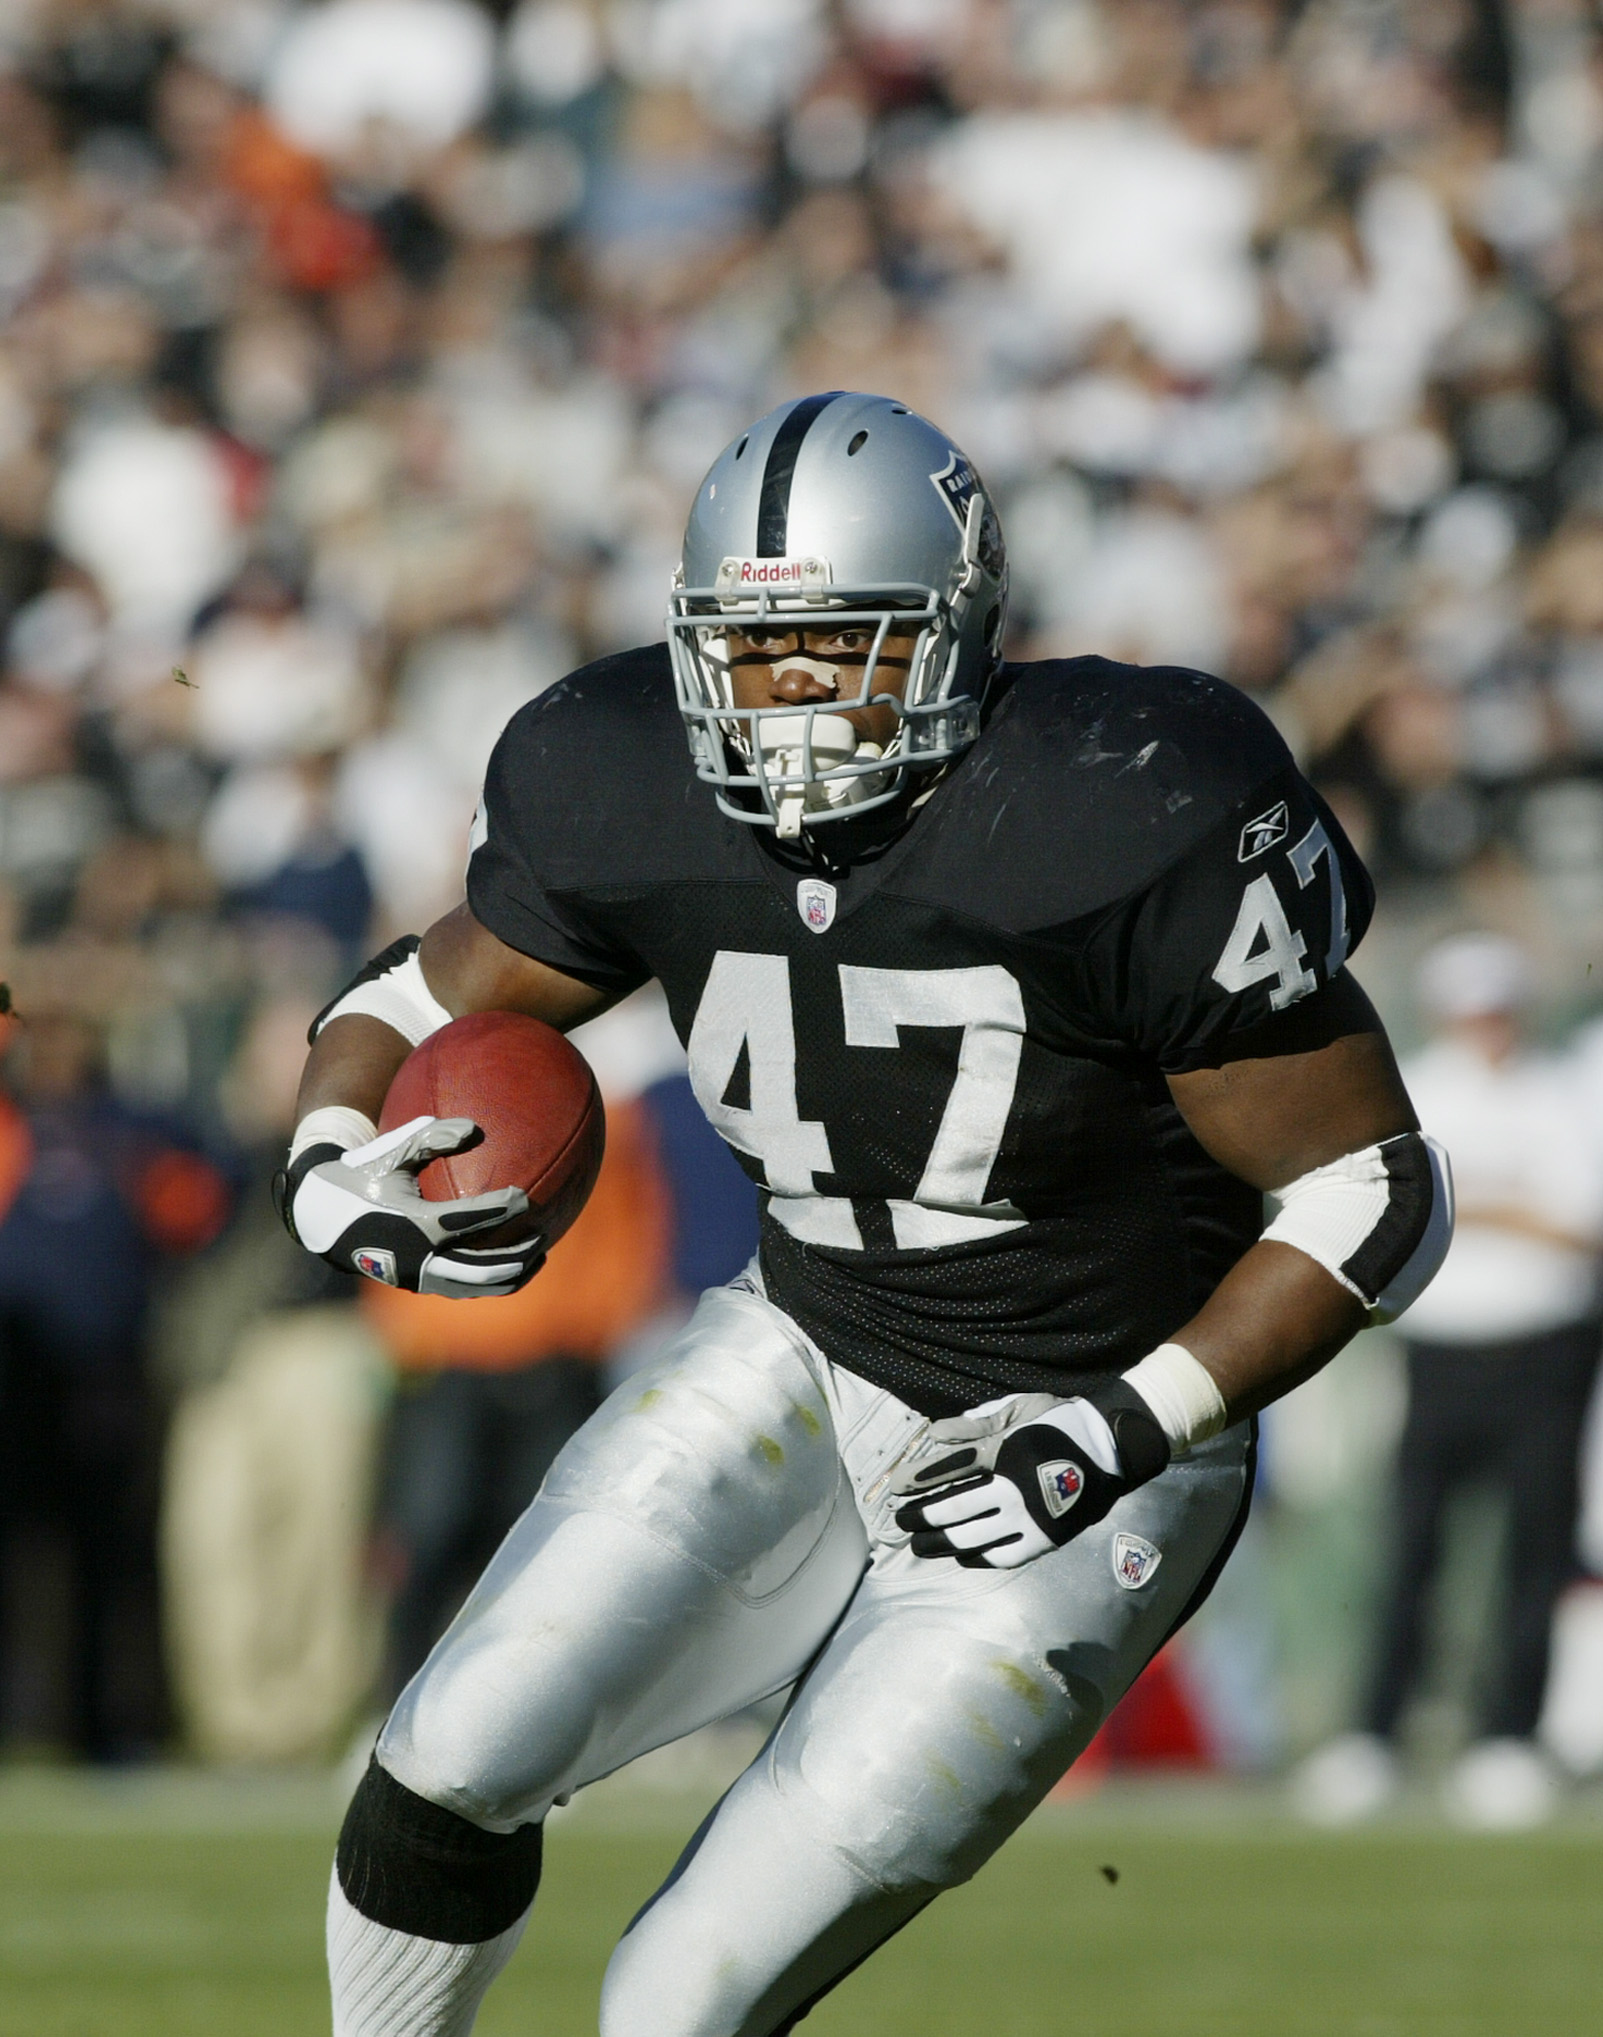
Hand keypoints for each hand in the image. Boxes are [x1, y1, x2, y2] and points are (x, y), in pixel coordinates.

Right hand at [273, 1116, 544, 1298]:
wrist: (322, 1217)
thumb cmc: (362, 1175)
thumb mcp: (390, 1151)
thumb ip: (430, 1136)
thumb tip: (474, 1129)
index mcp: (414, 1225)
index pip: (468, 1220)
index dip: (500, 1209)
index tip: (525, 1197)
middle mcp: (419, 1258)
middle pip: (481, 1267)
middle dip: (517, 1255)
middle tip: (542, 1236)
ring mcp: (419, 1276)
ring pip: (475, 1286)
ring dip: (510, 1276)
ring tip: (539, 1256)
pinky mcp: (418, 1283)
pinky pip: (462, 1287)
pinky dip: (491, 1280)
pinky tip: (513, 1263)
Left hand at [891, 1381, 1169, 1568]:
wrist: (1111, 1448)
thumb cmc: (1058, 1422)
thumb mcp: (1017, 1409)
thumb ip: (974, 1424)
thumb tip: (934, 1433)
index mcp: (1005, 1450)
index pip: (950, 1468)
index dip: (919, 1480)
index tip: (897, 1488)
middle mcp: (1013, 1489)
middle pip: (953, 1509)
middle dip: (920, 1517)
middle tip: (900, 1521)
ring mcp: (1029, 1519)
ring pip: (972, 1538)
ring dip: (939, 1543)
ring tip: (919, 1544)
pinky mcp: (1044, 1540)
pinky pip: (1002, 1556)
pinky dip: (976, 1557)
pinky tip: (960, 1554)